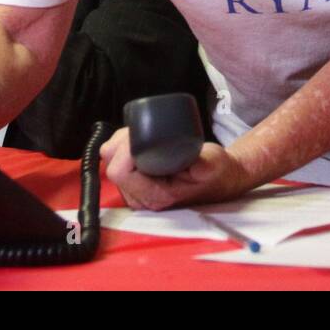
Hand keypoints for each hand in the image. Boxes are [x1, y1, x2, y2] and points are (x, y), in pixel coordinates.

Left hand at [101, 130, 253, 209]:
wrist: (219, 181)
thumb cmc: (215, 172)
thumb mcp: (213, 164)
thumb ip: (204, 164)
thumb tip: (196, 162)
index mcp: (155, 196)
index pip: (121, 172)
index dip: (125, 149)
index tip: (142, 134)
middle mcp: (140, 199)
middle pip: (112, 166)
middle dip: (122, 143)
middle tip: (142, 130)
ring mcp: (134, 193)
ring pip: (110, 163)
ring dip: (121, 144)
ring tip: (142, 134)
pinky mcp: (134, 184)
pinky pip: (115, 163)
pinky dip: (122, 148)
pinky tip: (138, 142)